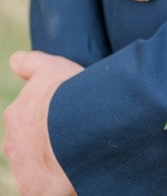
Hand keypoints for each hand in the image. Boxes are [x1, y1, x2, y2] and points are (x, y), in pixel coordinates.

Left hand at [3, 51, 81, 195]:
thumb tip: (14, 60)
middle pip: (28, 146)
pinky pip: (44, 191)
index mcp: (16, 115)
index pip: (24, 119)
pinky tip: (72, 176)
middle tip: (69, 137)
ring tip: (75, 155)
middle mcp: (13, 144)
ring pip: (35, 169)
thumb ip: (29, 64)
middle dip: (44, 144)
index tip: (59, 115)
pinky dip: (55, 186)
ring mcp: (22, 169)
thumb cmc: (66, 93)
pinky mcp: (35, 191)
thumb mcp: (50, 68)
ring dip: (51, 165)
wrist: (77, 127)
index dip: (44, 117)